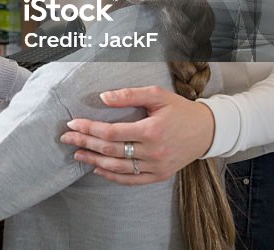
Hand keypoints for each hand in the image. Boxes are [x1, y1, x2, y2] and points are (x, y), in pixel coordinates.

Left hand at [59, 85, 214, 184]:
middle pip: (110, 150)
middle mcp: (153, 151)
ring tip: (77, 153)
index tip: (72, 123)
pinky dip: (112, 176)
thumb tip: (103, 98)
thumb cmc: (180, 109)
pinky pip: (131, 179)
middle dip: (85, 143)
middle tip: (66, 138)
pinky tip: (98, 169)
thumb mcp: (157, 94)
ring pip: (118, 167)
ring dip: (94, 160)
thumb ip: (129, 94)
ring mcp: (156, 166)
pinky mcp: (160, 175)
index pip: (111, 132)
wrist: (207, 131)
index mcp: (151, 130)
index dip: (89, 128)